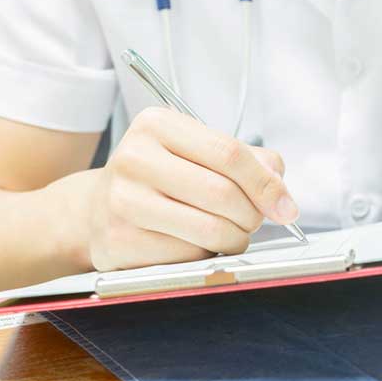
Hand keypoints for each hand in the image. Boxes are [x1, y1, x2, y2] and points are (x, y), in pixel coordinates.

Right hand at [85, 107, 298, 270]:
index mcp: (157, 125)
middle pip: (223, 193)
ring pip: (210, 229)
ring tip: (230, 234)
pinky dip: (206, 255)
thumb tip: (280, 187)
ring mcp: (123, 200)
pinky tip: (195, 245)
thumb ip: (247, 161)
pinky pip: (188, 256)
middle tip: (253, 221)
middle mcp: (135, 157)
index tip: (286, 207)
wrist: (95, 210)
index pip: (230, 153)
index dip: (267, 184)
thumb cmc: (159, 179)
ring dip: (235, 239)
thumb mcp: (198, 153)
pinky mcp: (120, 241)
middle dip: (252, 215)